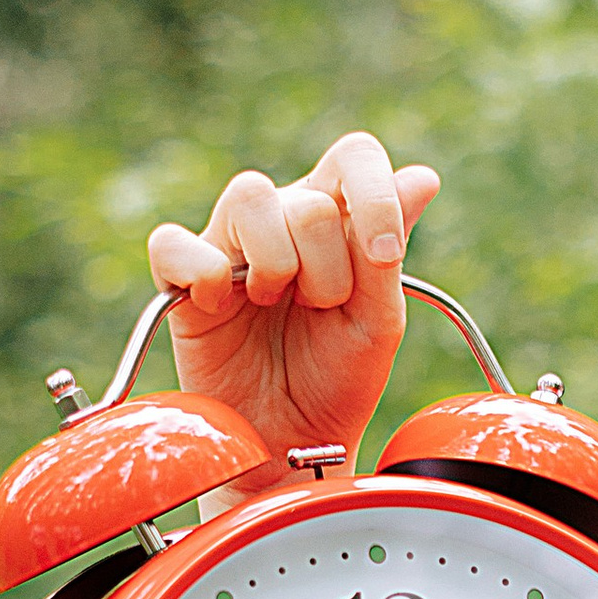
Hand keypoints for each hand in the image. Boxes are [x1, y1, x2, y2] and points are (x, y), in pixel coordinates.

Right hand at [147, 130, 440, 498]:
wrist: (290, 443)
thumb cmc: (336, 379)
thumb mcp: (378, 320)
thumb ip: (387, 250)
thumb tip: (422, 176)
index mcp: (337, 219)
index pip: (355, 156)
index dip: (374, 193)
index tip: (383, 255)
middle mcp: (282, 218)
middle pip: (309, 198)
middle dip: (328, 269)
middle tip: (320, 309)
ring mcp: (229, 243)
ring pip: (249, 195)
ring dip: (277, 265)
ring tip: (274, 306)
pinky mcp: (180, 277)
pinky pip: (175, 242)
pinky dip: (205, 275)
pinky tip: (221, 308)